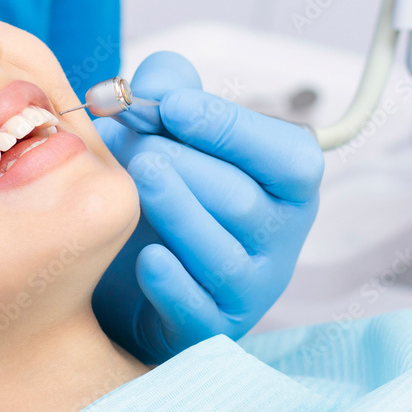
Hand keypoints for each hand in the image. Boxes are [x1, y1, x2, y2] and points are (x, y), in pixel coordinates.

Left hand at [91, 51, 324, 362]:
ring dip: (175, 211)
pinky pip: (198, 309)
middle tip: (135, 145)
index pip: (288, 157)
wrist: (123, 269)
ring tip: (136, 178)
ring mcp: (249, 289)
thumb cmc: (162, 191)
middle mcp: (279, 239)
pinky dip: (172, 283)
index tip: (172, 105)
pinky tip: (145, 257)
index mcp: (284, 185)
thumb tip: (158, 82)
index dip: (230, 127)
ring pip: (222, 253)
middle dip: (184, 165)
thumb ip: (170, 89)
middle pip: (242, 201)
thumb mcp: (169, 130)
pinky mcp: (210, 328)